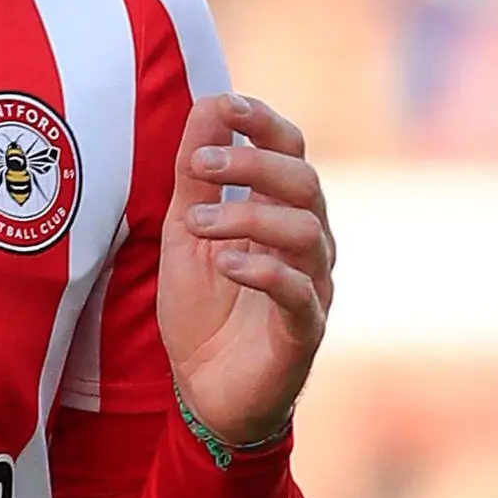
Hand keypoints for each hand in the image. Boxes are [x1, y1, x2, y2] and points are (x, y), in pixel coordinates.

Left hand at [159, 91, 333, 447]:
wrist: (205, 395)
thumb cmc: (203, 312)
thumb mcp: (186, 234)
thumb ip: (196, 175)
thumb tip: (208, 103)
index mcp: (281, 212)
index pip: (292, 150)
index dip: (265, 122)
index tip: (227, 105)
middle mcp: (307, 243)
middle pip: (304, 181)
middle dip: (252, 163)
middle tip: (201, 165)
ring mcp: (311, 286)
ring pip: (305, 231)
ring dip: (248, 216)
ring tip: (199, 225)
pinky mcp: (304, 331)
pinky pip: (300, 292)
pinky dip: (265, 271)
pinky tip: (228, 265)